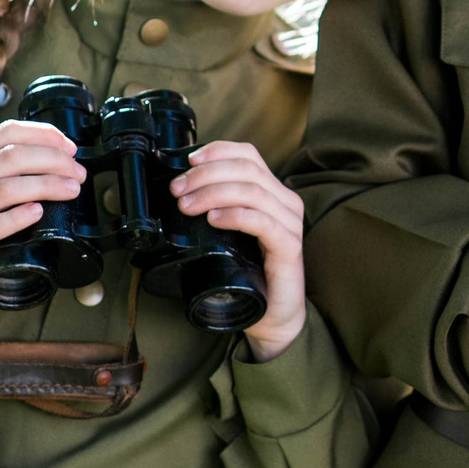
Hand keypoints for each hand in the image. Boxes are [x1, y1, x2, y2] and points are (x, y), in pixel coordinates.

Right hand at [0, 121, 85, 323]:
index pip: (6, 133)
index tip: (71, 147)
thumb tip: (53, 153)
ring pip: (5, 189)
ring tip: (70, 190)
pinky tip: (39, 212)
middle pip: (11, 157)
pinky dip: (18, 217)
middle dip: (54, 161)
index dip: (45, 135)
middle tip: (78, 173)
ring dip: (47, 186)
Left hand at [170, 140, 306, 360]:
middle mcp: (285, 202)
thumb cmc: (250, 275)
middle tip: (179, 190)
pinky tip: (214, 220)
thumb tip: (181, 193)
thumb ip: (218, 210)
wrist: (274, 316)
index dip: (218, 151)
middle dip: (206, 174)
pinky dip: (235, 215)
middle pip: (247, 168)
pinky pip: (262, 221)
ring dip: (213, 193)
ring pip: (252, 191)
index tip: (188, 161)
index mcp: (273, 193)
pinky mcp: (289, 246)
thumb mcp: (230, 235)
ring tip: (188, 206)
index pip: (248, 155)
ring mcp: (290, 224)